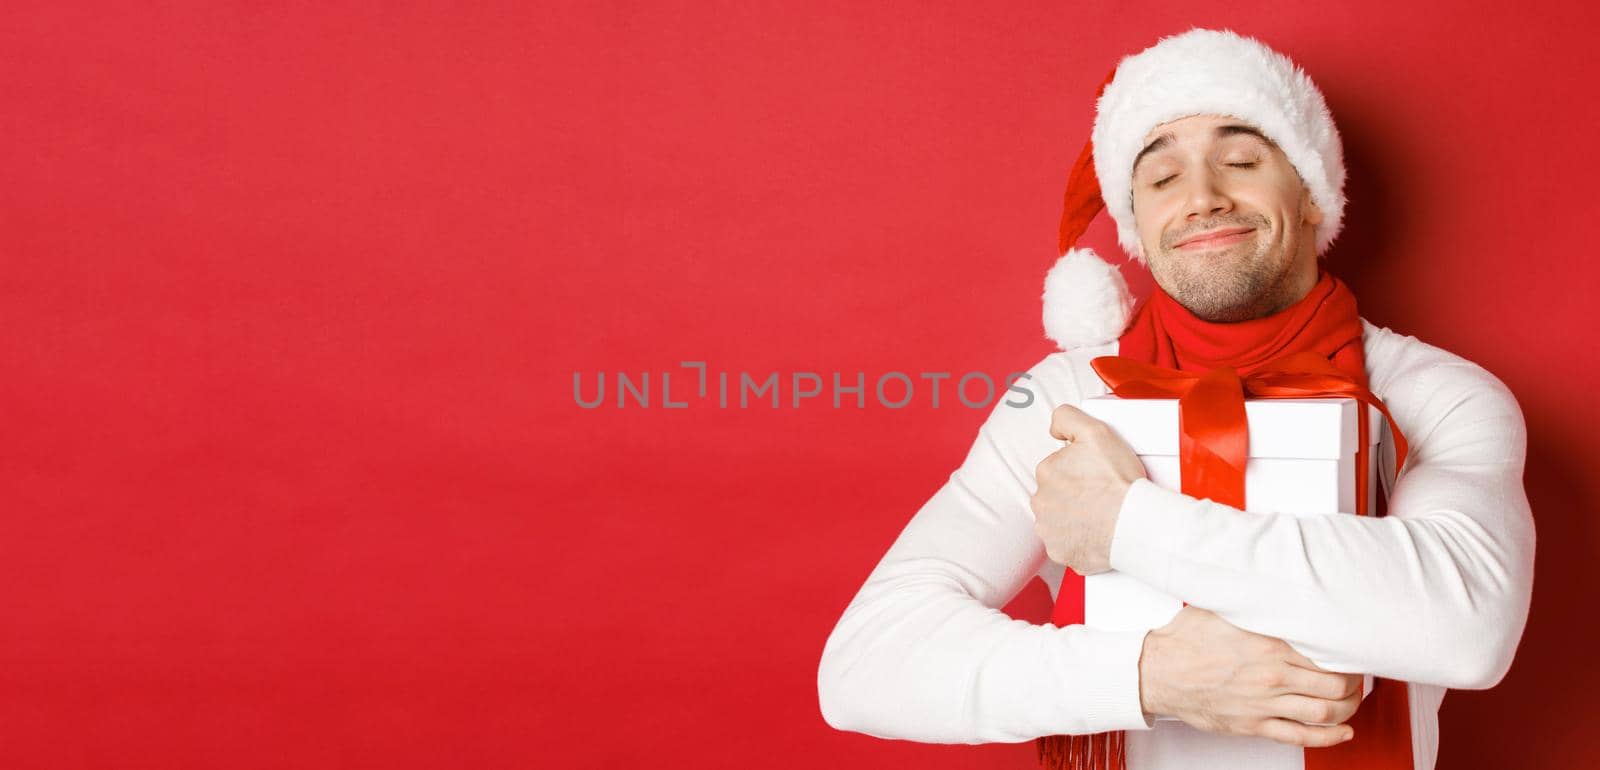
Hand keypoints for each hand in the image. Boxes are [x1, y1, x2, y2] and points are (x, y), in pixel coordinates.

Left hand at [1030, 404, 1146, 574]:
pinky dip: (1079, 541)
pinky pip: (1066, 545)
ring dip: (1076, 518)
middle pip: (1057, 494)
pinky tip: (1097, 533)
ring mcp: (1048, 530)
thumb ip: (1067, 418)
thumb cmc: (1119, 481)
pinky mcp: (1060, 553)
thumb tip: (1053, 428)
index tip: (1097, 476)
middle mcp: (1041, 502)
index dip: (1080, 470)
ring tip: (1102, 515)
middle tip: (1102, 496)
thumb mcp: (1096, 431)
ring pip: (1059, 520)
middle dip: (1075, 495)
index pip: (1058, 468)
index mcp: (1046, 472)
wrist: (1136, 524)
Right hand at [1138, 606, 1362, 746]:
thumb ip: (1257, 605)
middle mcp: (1272, 676)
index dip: (1349, 654)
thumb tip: (1279, 587)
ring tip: (1351, 700)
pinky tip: (1341, 731)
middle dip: (1354, 682)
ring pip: (1325, 712)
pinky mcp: (1254, 725)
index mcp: (1269, 645)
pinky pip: (1301, 736)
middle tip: (1356, 676)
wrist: (1157, 672)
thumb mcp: (1224, 610)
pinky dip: (1330, 737)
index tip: (1353, 650)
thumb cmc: (1186, 641)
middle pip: (1336, 684)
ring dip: (1348, 708)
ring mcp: (1264, 704)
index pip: (1328, 652)